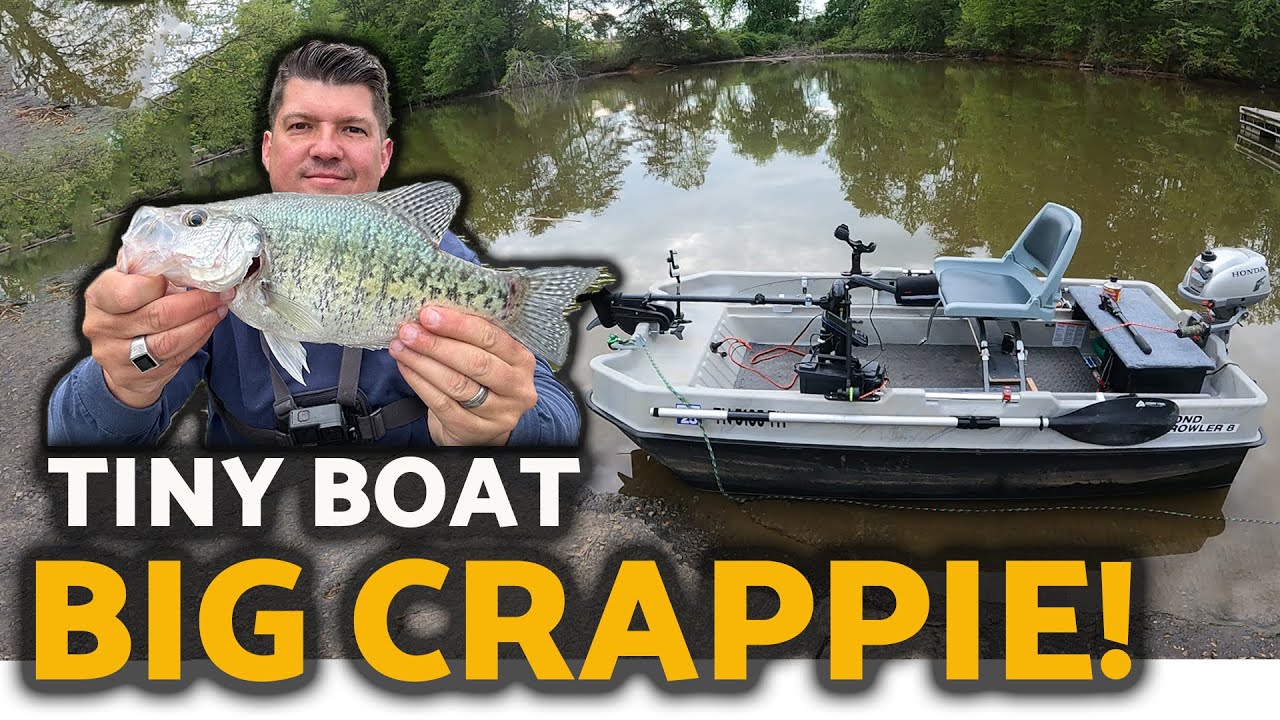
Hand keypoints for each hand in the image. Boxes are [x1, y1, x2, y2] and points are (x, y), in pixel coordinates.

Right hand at [82, 268, 233, 407]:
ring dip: (202, 323)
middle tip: (220, 292)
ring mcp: (117, 355)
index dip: (162, 284)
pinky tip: (208, 326)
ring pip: (169, 341)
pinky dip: (197, 340)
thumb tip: (178, 248)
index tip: (187, 275)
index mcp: (99, 297)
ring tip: (219, 308)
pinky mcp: (136, 375)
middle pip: (158, 316)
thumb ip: (145, 266)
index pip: (130, 291)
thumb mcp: (127, 282)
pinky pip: (175, 357)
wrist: (116, 355)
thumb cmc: (128, 309)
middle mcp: (103, 327)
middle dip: (197, 303)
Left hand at [389, 306, 538, 445]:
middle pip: (475, 363)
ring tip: (401, 347)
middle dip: (437, 344)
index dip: (458, 325)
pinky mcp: (474, 430)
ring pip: (457, 384)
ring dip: (423, 362)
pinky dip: (420, 383)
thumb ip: (471, 338)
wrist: (482, 428)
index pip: (492, 338)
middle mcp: (517, 388)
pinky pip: (442, 404)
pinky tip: (406, 367)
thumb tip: (432, 313)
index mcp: (522, 361)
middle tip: (409, 331)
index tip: (428, 314)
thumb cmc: (482, 382)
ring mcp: (498, 413)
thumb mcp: (490, 357)